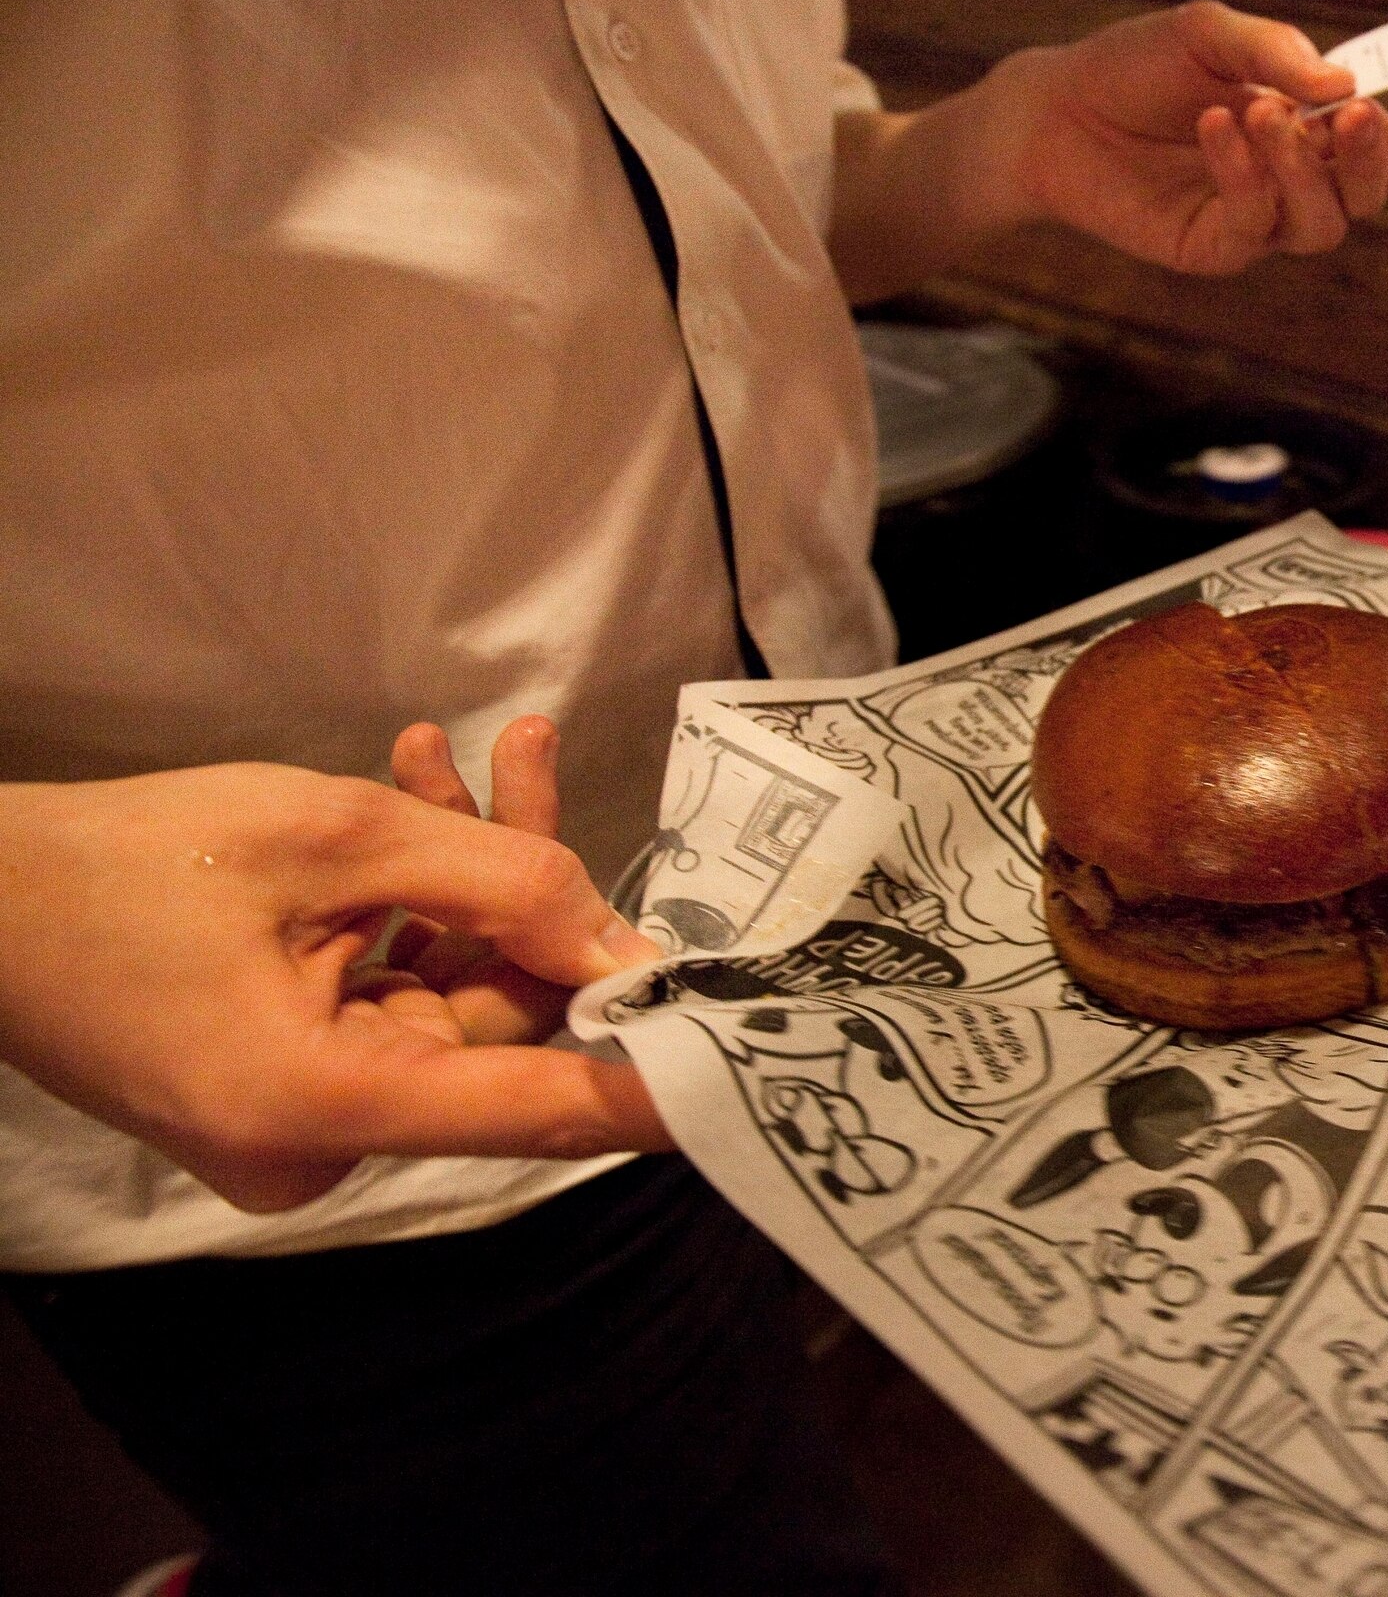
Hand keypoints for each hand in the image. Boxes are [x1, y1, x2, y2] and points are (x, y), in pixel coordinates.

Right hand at [0, 755, 670, 1213]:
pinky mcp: (278, 1081)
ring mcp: (295, 1121)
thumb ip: (503, 883)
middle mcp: (317, 1146)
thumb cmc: (130, 863)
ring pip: (444, 990)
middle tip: (532, 750)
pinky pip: (383, 992)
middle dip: (529, 888)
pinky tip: (410, 788)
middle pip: (492, 1023)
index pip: (540, 1113)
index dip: (653, 1079)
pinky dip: (405, 903)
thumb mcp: (336, 840)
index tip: (753, 1052)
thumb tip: (630, 948)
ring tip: (469, 745)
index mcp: (325, 1110)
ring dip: (467, 872)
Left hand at [967, 0, 1387, 277]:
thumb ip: (1275, 50)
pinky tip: (1216, 126)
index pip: (1371, 149)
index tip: (1379, 114)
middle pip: (1361, 199)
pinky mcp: (1211, 248)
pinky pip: (1254, 227)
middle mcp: (1287, 180)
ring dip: (1304, 169)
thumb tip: (1345, 81)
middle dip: (1367, 162)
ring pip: (1320, 225)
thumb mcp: (1208, 34)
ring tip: (1260, 111)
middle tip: (1350, 116)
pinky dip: (1245, 175)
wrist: (1055, 108)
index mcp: (1302, 126)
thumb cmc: (1136, 65)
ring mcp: (1253, 219)